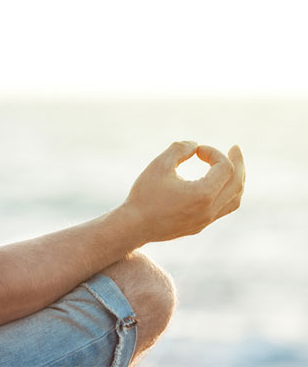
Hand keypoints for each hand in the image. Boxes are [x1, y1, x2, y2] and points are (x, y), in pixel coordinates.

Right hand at [122, 141, 245, 243]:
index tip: (195, 150)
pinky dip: (226, 192)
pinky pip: (223, 208)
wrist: (134, 226)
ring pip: (235, 199)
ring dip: (236, 180)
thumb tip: (194, 144)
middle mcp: (210, 210)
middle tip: (235, 148)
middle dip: (238, 163)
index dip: (212, 152)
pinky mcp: (200, 226)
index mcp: (203, 194)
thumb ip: (179, 149)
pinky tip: (216, 184)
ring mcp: (206, 220)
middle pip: (237, 183)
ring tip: (232, 166)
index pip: (224, 167)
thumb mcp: (159, 165)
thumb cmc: (145, 194)